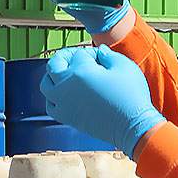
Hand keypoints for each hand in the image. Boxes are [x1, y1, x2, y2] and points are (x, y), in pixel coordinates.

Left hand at [40, 46, 164, 157]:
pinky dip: (52, 97)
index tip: (101, 58)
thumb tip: (99, 51)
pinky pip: (50, 105)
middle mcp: (67, 86)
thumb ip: (109, 54)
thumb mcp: (125, 66)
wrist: (132, 127)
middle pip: (54, 64)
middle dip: (65, 57)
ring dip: (53, 75)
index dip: (91, 53)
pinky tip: (63, 95)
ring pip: (46, 84)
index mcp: (81, 70)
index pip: (79, 53)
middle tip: (76, 58)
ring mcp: (64, 103)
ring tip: (65, 74)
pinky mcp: (67, 118)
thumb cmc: (130, 96)